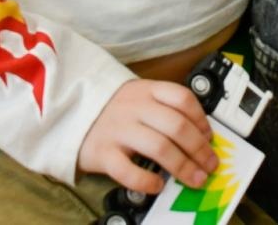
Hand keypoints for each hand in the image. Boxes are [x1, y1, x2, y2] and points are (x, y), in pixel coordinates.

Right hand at [78, 80, 217, 194]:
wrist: (68, 114)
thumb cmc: (112, 110)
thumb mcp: (138, 98)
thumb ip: (163, 110)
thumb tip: (199, 136)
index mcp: (145, 90)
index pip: (182, 98)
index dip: (201, 119)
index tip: (208, 137)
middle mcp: (133, 107)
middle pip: (176, 126)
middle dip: (199, 149)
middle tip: (209, 165)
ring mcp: (118, 129)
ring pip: (159, 147)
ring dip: (183, 166)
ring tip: (195, 179)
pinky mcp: (103, 153)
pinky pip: (128, 170)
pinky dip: (147, 181)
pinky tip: (158, 186)